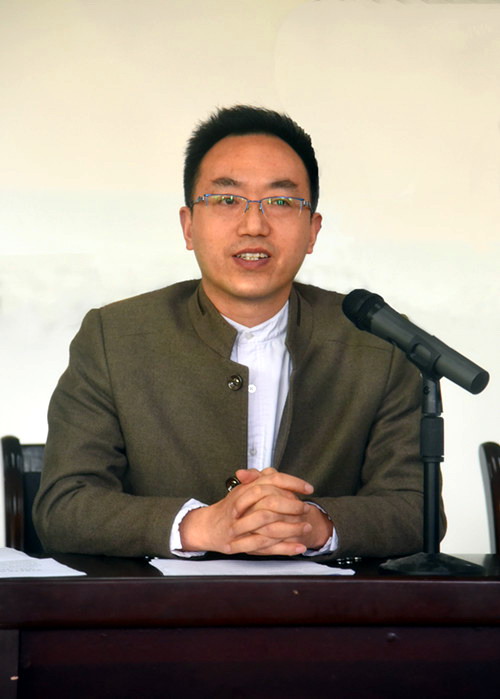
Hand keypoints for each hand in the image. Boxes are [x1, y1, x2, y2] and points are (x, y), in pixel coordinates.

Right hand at [179, 468, 331, 555]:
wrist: (207, 527)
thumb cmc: (228, 508)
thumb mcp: (242, 490)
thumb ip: (257, 480)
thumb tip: (273, 472)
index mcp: (245, 489)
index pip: (272, 480)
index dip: (292, 483)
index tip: (308, 488)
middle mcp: (242, 506)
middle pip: (271, 503)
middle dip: (293, 506)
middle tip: (306, 508)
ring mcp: (241, 527)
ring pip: (270, 527)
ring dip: (292, 528)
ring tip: (307, 527)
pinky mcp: (242, 544)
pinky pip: (267, 547)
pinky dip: (285, 548)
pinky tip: (299, 547)